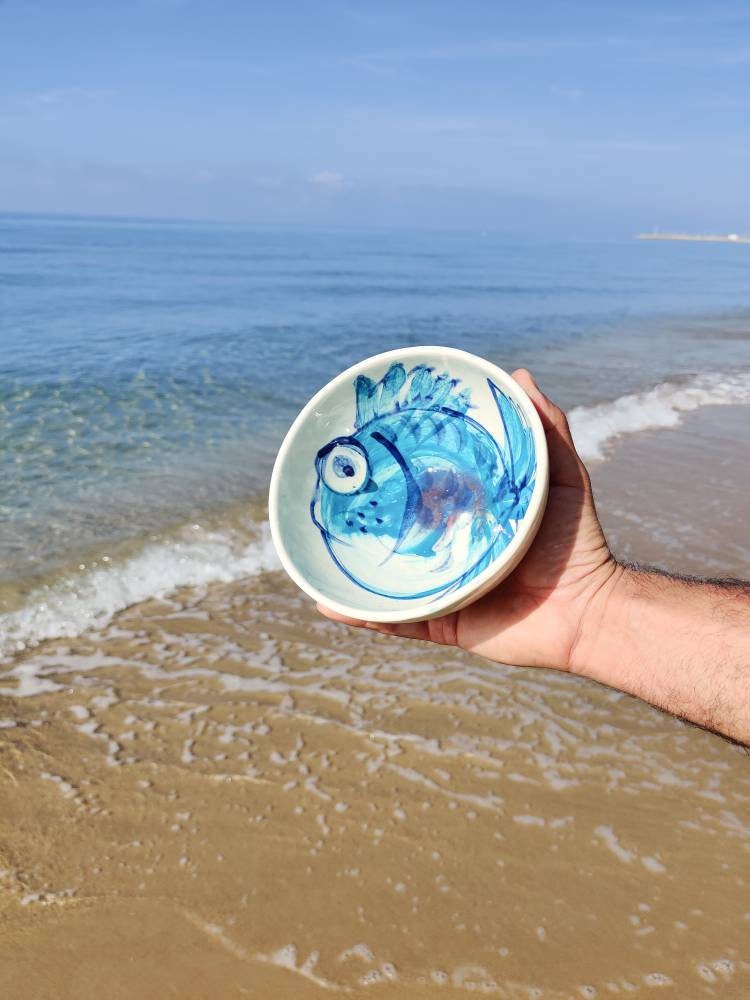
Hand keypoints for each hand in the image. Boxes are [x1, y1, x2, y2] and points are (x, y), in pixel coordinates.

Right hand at [317, 369, 618, 672]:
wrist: (589, 611)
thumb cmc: (578, 543)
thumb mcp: (563, 476)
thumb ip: (546, 429)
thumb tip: (518, 375)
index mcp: (470, 518)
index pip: (427, 492)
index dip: (400, 474)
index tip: (370, 449)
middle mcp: (451, 551)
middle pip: (399, 533)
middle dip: (365, 519)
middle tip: (332, 495)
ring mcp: (443, 589)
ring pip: (386, 578)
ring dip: (349, 567)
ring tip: (315, 546)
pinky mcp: (443, 624)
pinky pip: (395, 623)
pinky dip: (361, 617)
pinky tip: (327, 603)